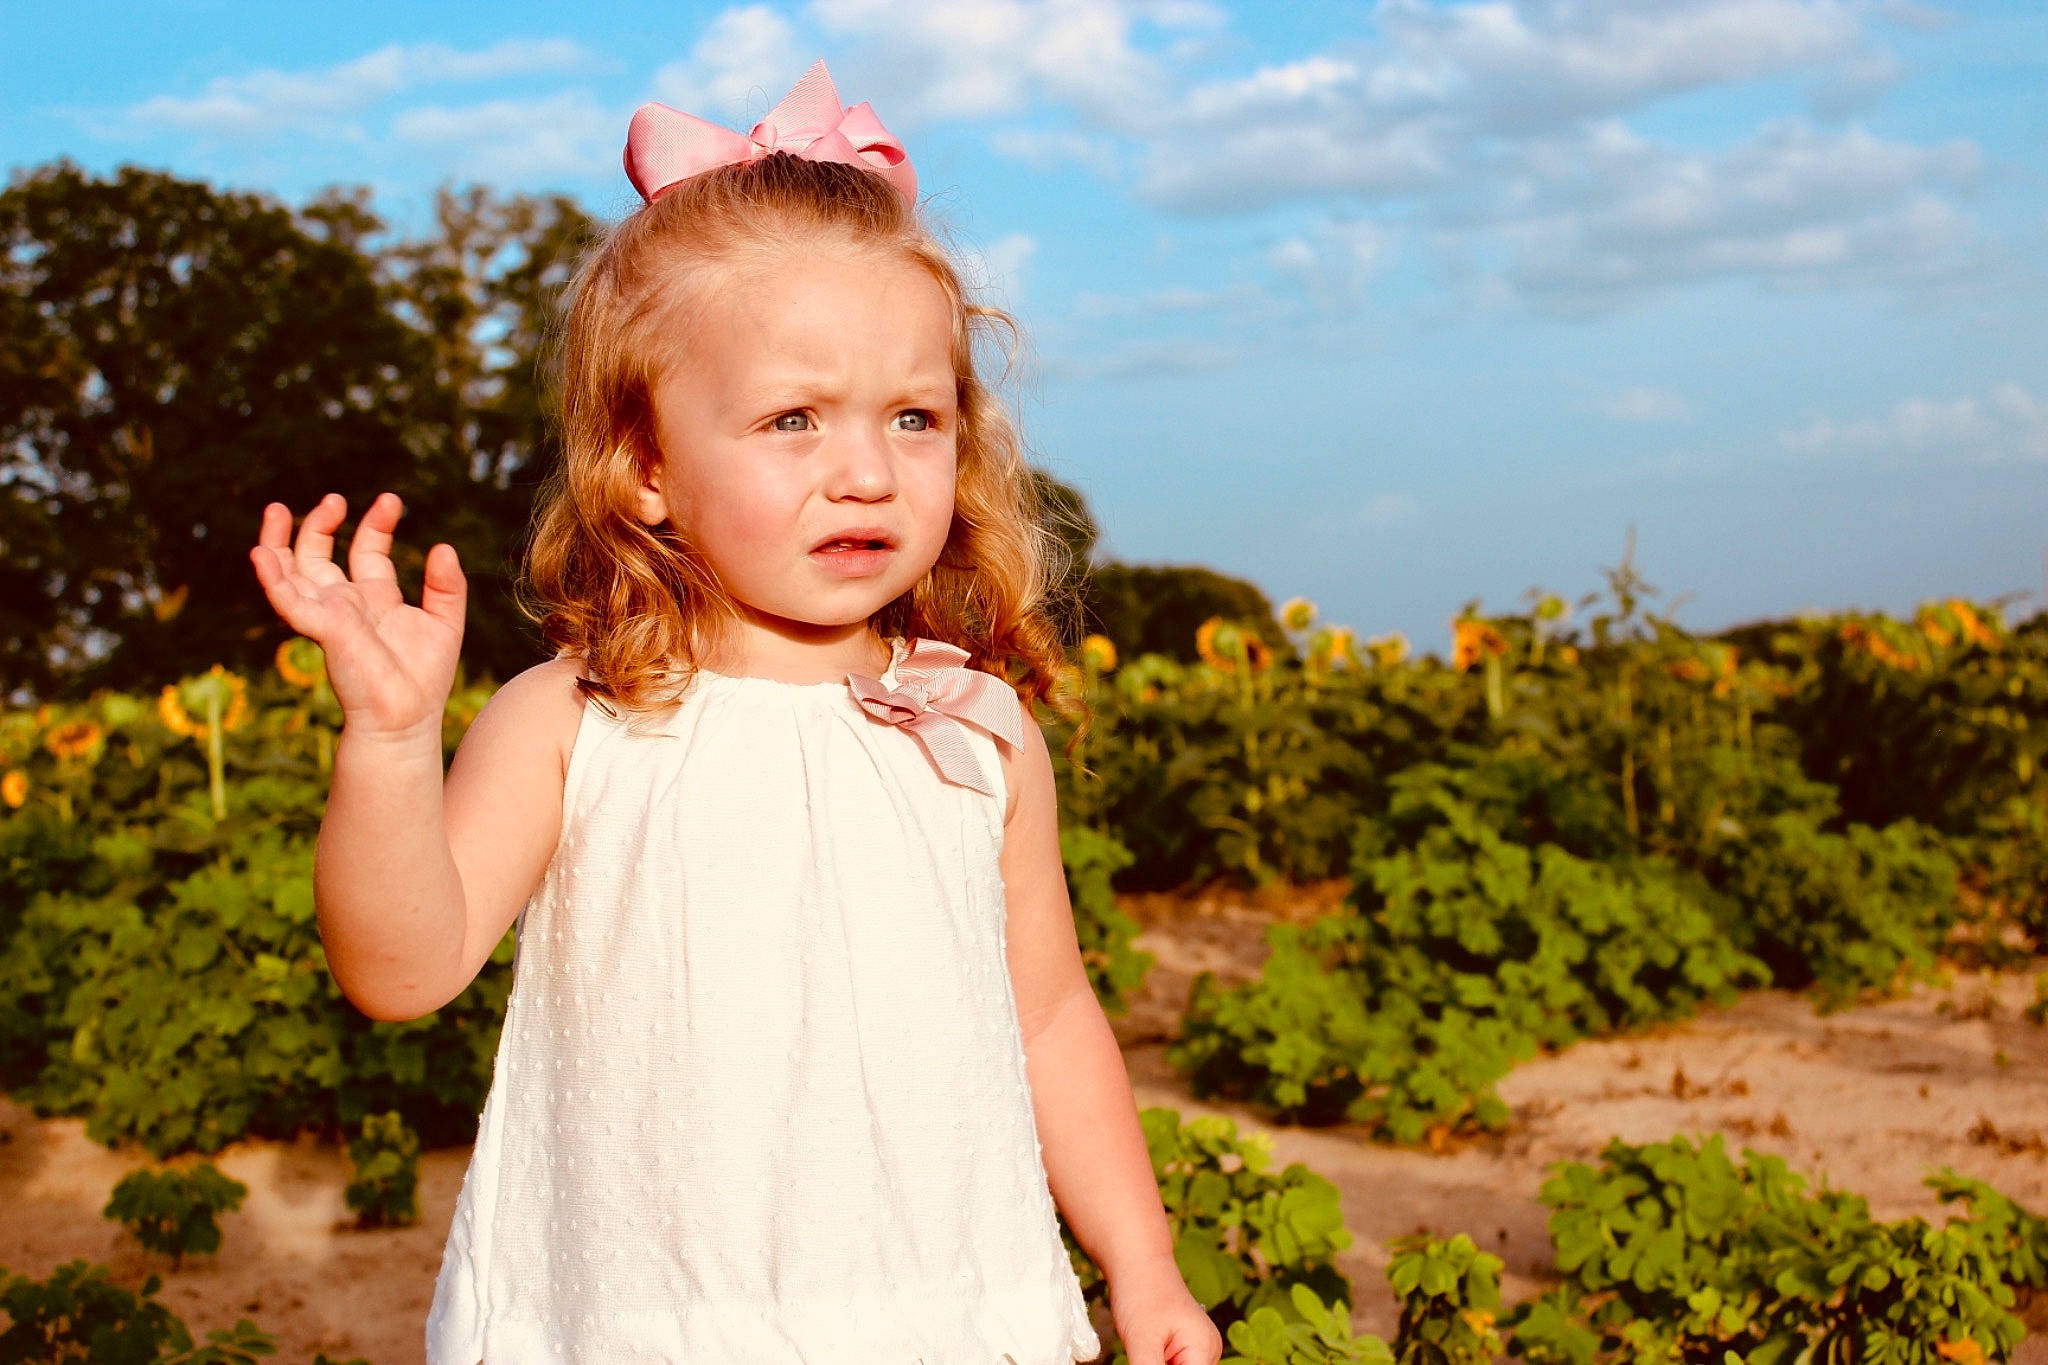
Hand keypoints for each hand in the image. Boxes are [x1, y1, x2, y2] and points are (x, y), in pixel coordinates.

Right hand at [248, 492, 465, 742]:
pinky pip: (288, 600)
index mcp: (375, 598)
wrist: (406, 719)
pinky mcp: (320, 628)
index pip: (367, 551)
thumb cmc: (423, 679)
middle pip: (318, 555)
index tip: (390, 500)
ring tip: (277, 509)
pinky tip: (261, 554)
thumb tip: (443, 547)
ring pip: (290, 572)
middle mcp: (346, 603)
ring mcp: (328, 615)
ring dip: (279, 542)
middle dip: (320, 524)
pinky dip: (272, 578)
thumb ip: (447, 585)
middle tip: (335, 498)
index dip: (375, 524)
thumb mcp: (445, 622)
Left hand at [1110, 1269, 1222, 1364]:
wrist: (1138, 1264)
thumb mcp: (1142, 1342)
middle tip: (1141, 1357)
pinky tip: (1144, 1355)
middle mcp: (1208, 1352)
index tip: (1147, 1363)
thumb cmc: (1141, 1294)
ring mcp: (1198, 1351)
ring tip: (1143, 1350)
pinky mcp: (1185, 1349)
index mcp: (1205, 1350)